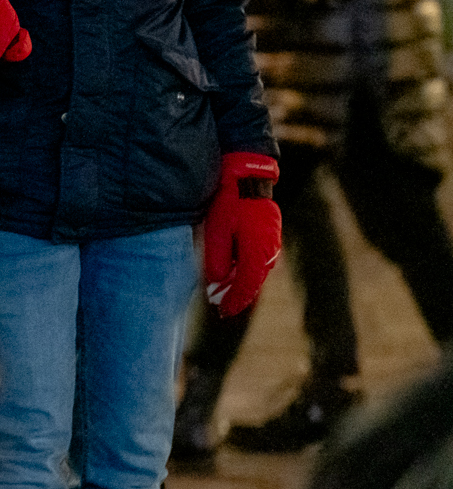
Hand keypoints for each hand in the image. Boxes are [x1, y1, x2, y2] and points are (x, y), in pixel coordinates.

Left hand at [203, 151, 280, 316]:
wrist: (247, 176)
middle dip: (238, 294)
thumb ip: (218, 259)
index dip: (235, 300)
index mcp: (256, 251)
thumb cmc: (228, 202)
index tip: (224, 312)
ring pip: (257, 270)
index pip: (246, 285)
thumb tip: (219, 282)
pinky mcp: (270, 233)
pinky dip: (247, 268)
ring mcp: (272, 241)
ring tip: (226, 291)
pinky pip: (259, 258)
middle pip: (253, 280)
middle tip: (223, 306)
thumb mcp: (216, 231)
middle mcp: (268, 249)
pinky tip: (236, 270)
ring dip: (243, 281)